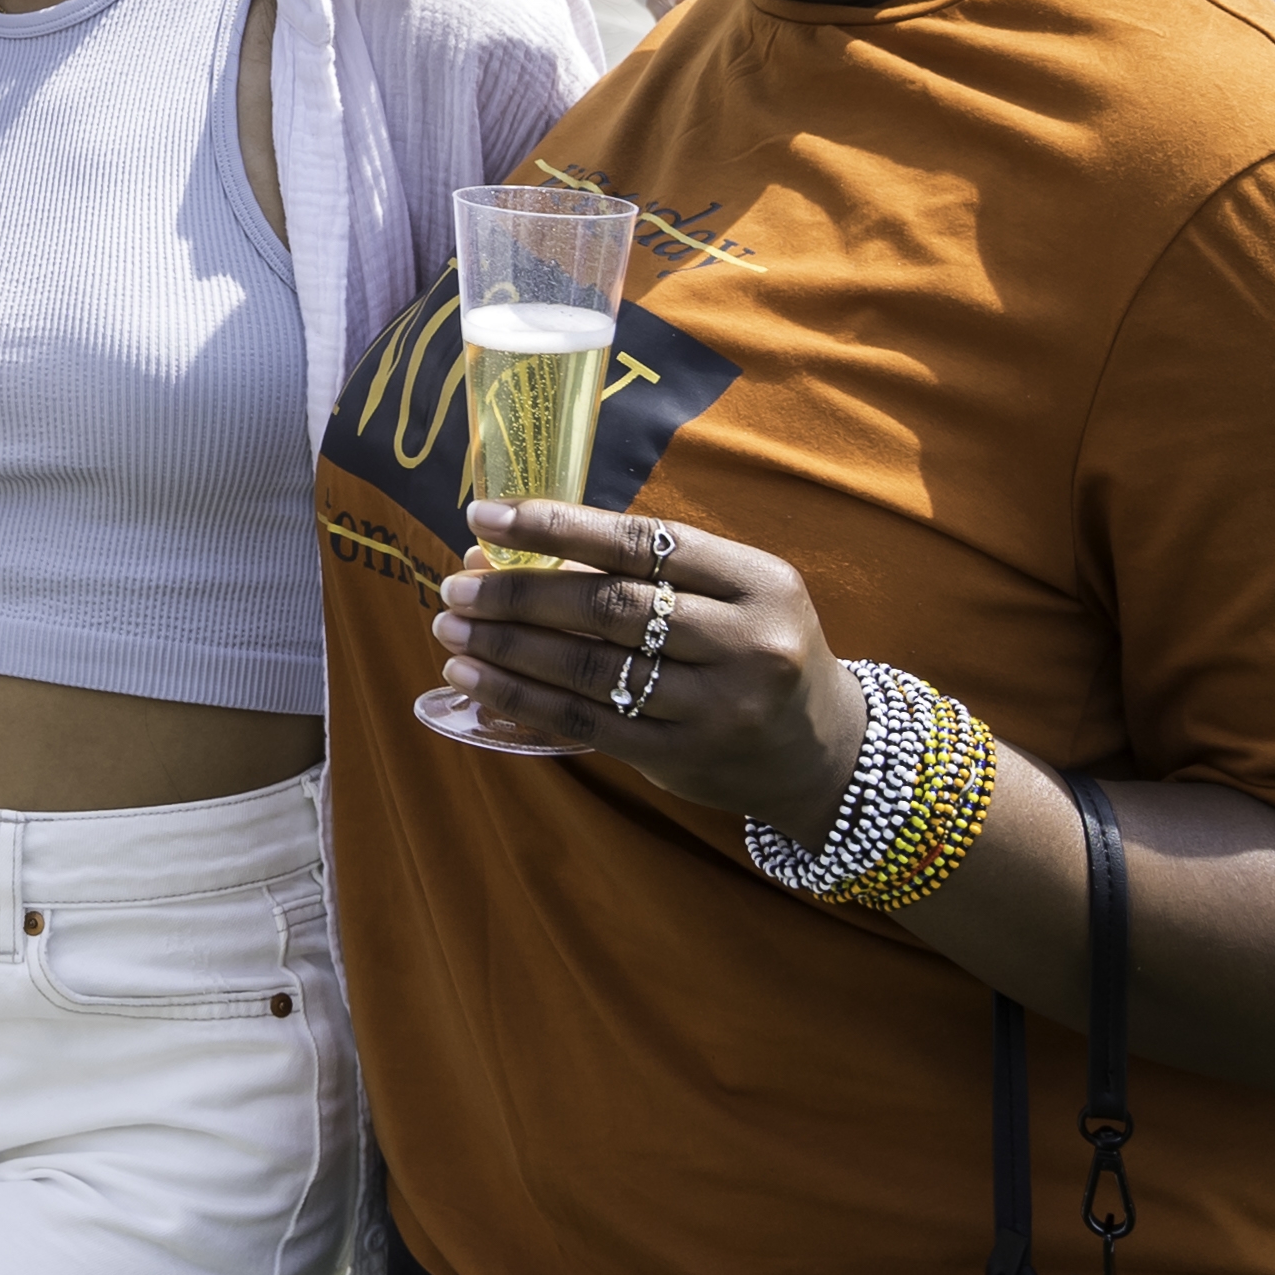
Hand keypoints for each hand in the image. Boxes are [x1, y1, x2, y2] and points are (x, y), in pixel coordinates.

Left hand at [431, 501, 863, 838]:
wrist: (823, 750)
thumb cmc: (755, 648)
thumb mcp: (732, 592)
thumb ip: (641, 569)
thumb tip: (506, 546)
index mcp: (759, 579)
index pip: (639, 542)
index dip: (554, 525)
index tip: (483, 517)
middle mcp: (748, 640)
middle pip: (608, 606)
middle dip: (518, 594)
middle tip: (456, 585)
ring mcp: (720, 706)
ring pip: (591, 668)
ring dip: (508, 648)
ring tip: (451, 630)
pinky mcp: (687, 757)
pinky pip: (588, 723)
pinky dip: (523, 699)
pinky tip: (476, 681)